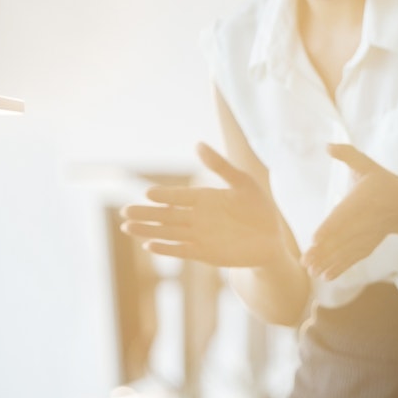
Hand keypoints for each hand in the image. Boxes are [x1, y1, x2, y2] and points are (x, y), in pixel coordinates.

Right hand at [120, 143, 291, 267]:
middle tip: (124, 212)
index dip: (164, 195)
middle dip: (145, 213)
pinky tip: (150, 246)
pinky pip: (182, 250)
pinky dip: (167, 248)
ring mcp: (200, 236)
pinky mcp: (206, 254)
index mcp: (205, 198)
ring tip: (127, 227)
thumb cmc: (259, 208)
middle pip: (166, 215)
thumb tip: (197, 144)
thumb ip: (220, 166)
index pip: (179, 196)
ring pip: (168, 232)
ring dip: (149, 231)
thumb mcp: (243, 182)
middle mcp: (198, 217)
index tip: (148, 192)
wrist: (272, 240)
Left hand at [302, 144, 397, 279]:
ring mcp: (366, 237)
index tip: (315, 239)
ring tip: (311, 272)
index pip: (343, 217)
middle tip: (306, 262)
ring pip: (346, 253)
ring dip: (328, 264)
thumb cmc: (383, 183)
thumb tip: (328, 145)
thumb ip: (348, 155)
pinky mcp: (368, 246)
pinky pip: (353, 259)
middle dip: (323, 252)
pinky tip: (326, 276)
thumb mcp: (367, 166)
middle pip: (341, 239)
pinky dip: (340, 268)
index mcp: (361, 202)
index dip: (329, 229)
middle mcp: (363, 223)